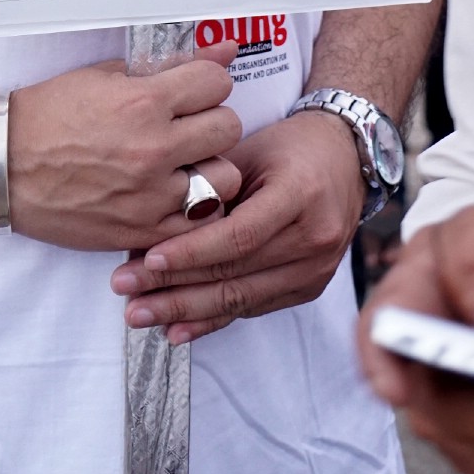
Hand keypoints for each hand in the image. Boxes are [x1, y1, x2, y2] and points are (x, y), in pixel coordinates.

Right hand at [8, 42, 242, 251]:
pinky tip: (174, 196)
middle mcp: (153, 148)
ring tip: (184, 165)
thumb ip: (167, 66)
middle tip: (188, 127)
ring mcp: (150, 195)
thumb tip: (225, 51)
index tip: (190, 91)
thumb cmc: (48, 113)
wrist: (2, 163)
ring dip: (210, 168)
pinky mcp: (142, 231)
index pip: (217, 83)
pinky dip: (194, 209)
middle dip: (211, 121)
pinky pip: (200, 223)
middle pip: (228, 128)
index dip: (206, 83)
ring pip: (225, 180)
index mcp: (143, 102)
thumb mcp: (104, 76)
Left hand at [110, 108, 364, 340]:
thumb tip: (150, 223)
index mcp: (300, 195)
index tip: (147, 261)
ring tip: (141, 314)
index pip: (238, 235)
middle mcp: (314, 238)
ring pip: (241, 299)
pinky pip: (254, 307)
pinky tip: (178, 326)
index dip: (191, 252)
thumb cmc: (290, 146)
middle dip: (175, 290)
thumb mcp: (249, 150)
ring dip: (187, 312)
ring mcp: (316, 268)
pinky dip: (214, 318)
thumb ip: (209, 187)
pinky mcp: (309, 286)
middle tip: (128, 297)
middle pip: (236, 275)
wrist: (346, 158)